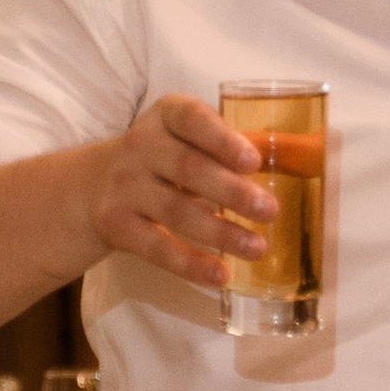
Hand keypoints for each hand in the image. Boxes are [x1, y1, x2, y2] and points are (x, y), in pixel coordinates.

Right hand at [87, 94, 277, 289]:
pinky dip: (190, 264)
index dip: (223, 140)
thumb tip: (298, 156)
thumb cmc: (161, 158)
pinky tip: (220, 275)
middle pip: (188, 168)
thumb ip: (229, 145)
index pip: (192, 119)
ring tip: (257, 248)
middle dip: (232, 192)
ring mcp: (124, 186)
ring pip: (175, 211)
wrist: (91, 186)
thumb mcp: (186, 137)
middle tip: (271, 211)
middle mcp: (140, 145)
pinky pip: (156, 247)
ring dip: (220, 233)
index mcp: (165, 115)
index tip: (253, 162)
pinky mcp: (115, 224)